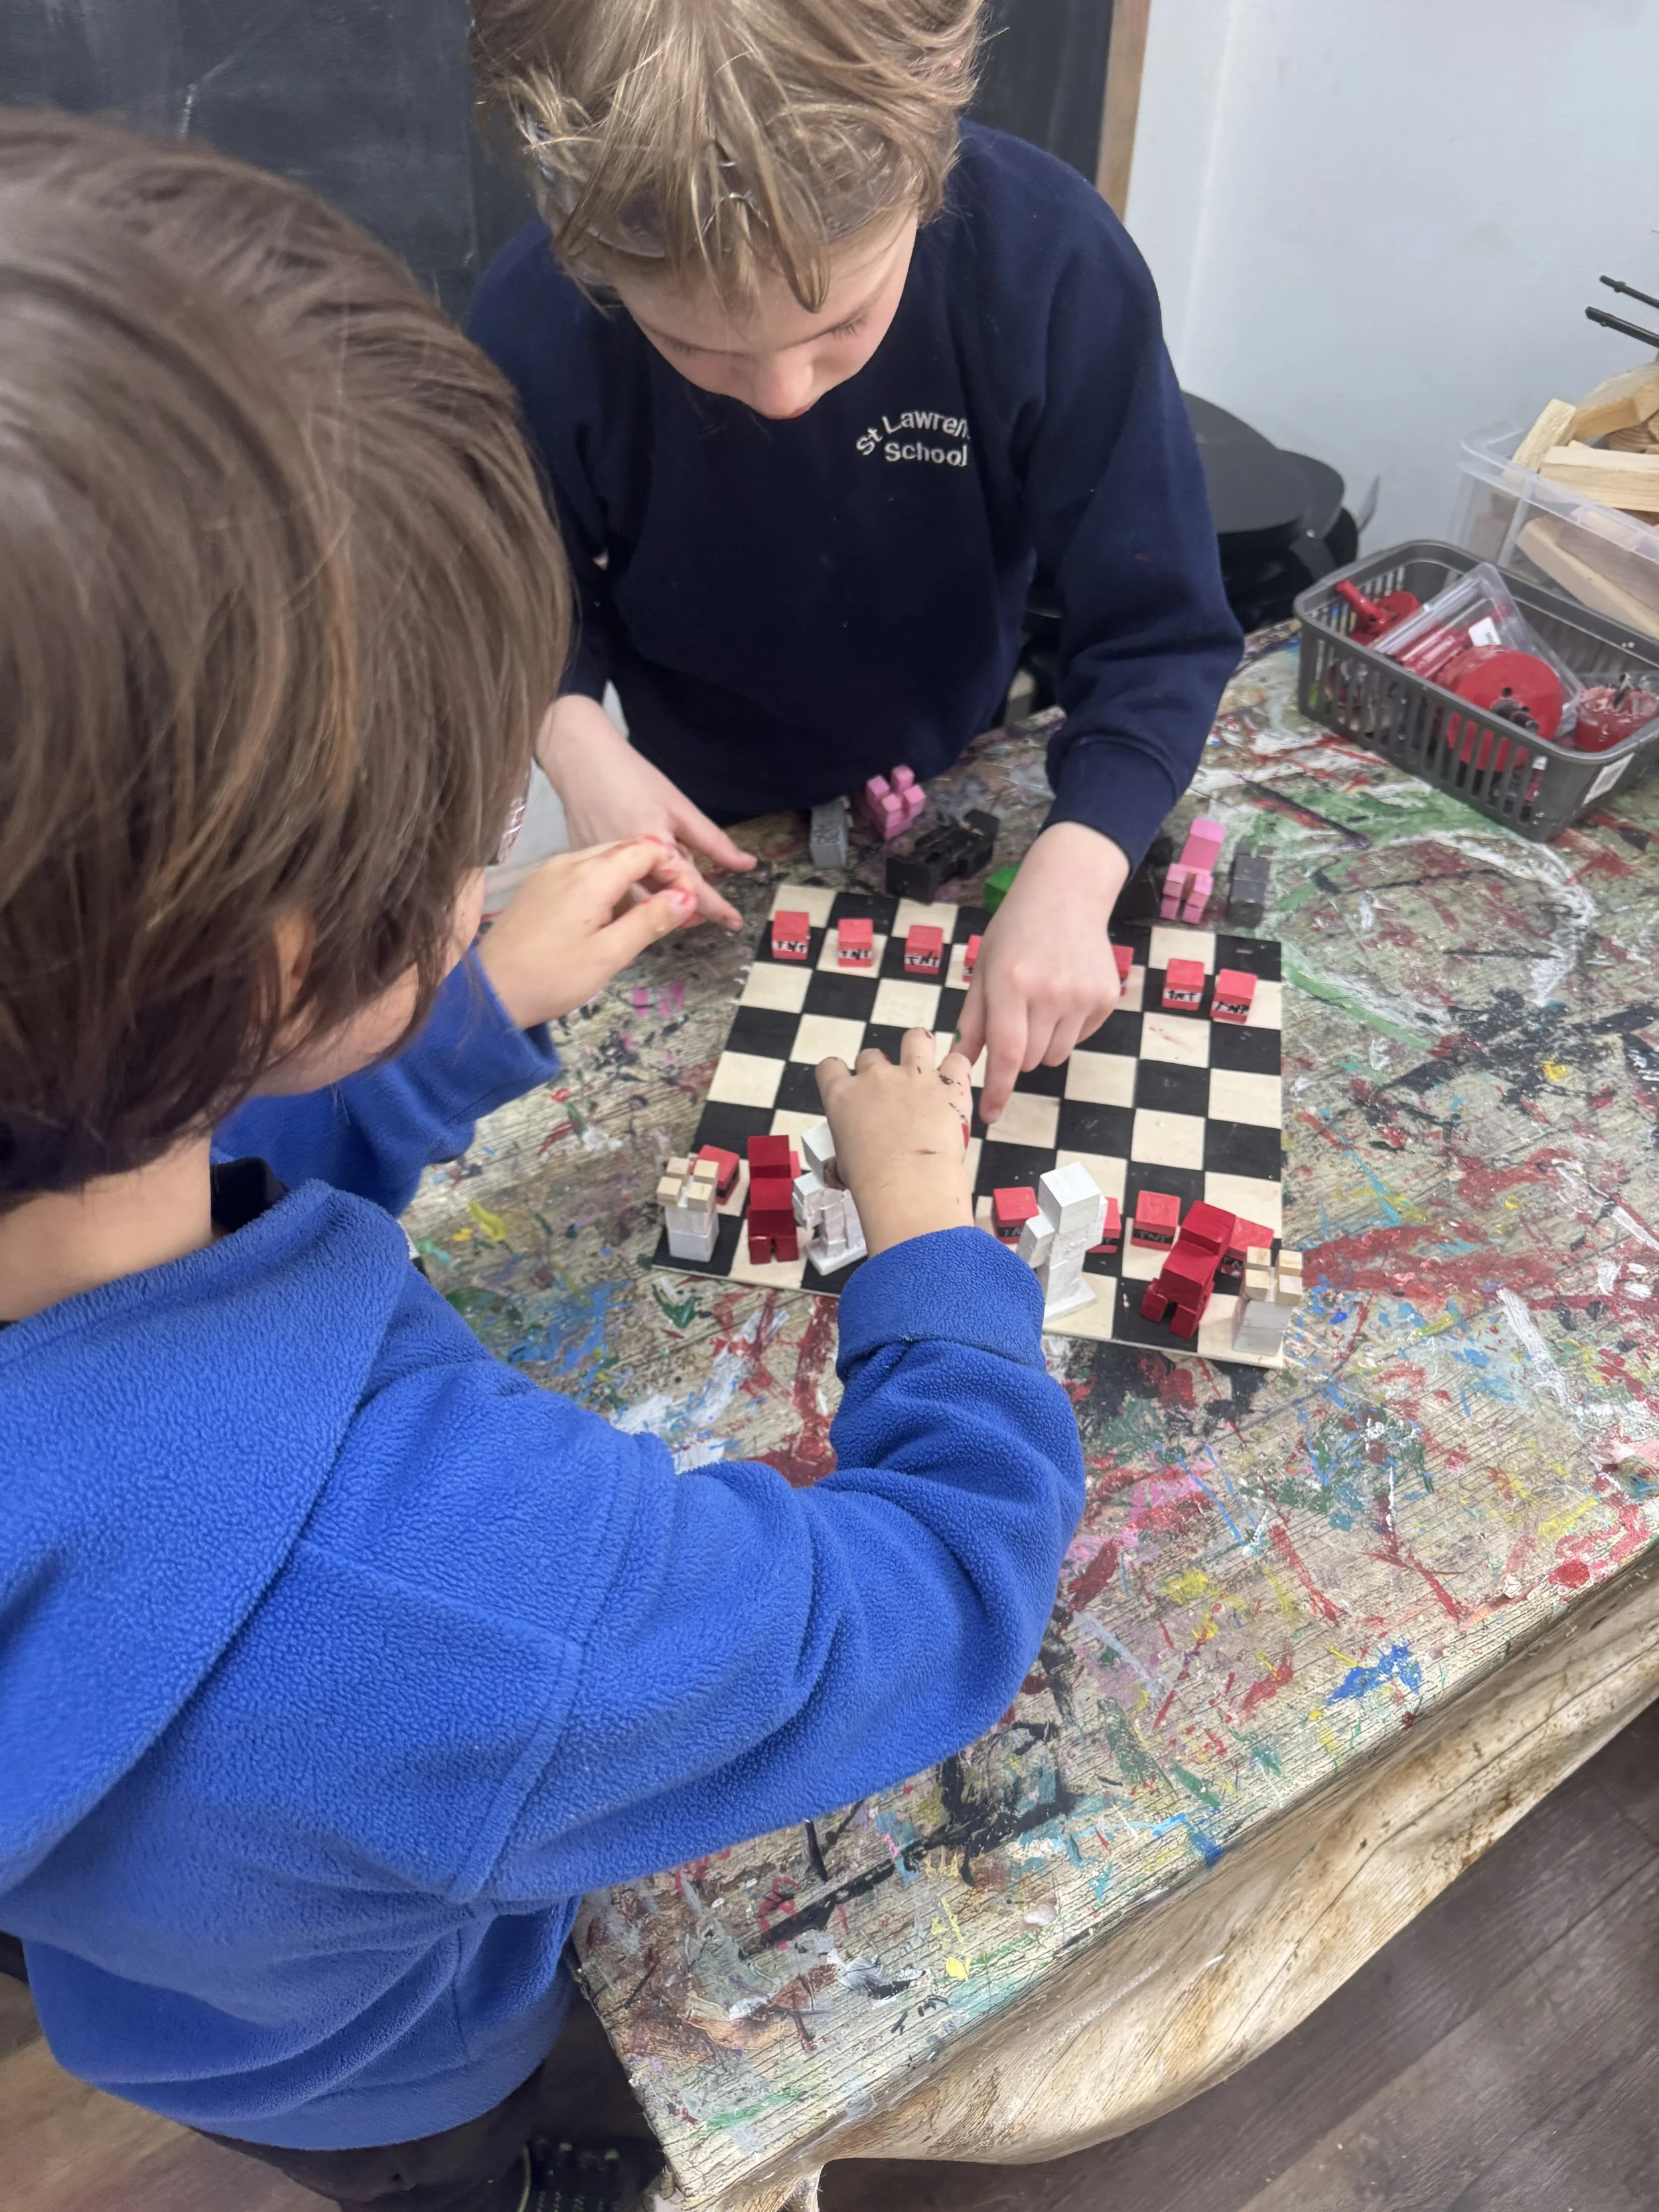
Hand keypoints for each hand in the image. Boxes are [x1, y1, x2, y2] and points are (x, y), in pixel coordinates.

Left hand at [479, 837, 700, 1027]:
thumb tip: (686, 897)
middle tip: (670, 908)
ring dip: (629, 879)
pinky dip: (603, 884)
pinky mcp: (538, 884)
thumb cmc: (553, 977)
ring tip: (641, 917)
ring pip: (603, 859)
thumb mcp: (609, 955)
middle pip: (625, 849)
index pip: (647, 849)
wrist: (491, 990)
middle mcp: (569, 862)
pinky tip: (605, 917)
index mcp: (592, 876)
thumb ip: (649, 920)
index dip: (674, 869)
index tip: (685, 901)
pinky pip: (581, 871)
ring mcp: (550, 870)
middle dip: (654, 872)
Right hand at [538, 693, 753, 929]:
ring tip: (674, 892)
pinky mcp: (585, 874)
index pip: (691, 890)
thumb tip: (746, 865)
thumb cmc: (633, 779)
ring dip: (660, 908)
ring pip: (637, 909)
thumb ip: (713, 842)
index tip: (735, 923)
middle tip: (704, 907)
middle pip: (662, 909)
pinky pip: (616, 897)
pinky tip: (644, 881)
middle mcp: (625, 868)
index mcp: (653, 849)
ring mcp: (601, 874)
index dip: (716, 909)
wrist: (581, 763)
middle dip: (686, 912)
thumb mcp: (679, 807)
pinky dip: (636, 896)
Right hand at [815, 1029, 973, 1256]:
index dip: (838, 1075)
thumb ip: (847, 1152)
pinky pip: (957, 1061)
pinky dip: (957, 1072)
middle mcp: (875, 1078)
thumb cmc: (872, 1183)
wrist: (908, 1183)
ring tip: (925, 1069)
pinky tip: (954, 1088)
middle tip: (891, 1098)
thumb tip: (843, 1167)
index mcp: (842, 1096)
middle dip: (880, 1072)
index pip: (829, 1067)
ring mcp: (912, 1076)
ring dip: (919, 1049)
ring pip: (915, 1038)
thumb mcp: (845, 1166)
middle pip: (870, 1056)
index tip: (849, 1088)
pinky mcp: (948, 1084)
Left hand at [958, 821, 1129, 1124]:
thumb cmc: (1016, 932)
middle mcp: (1049, 992)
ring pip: (1055, 1055)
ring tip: (1039, 1003)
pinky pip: (1080, 1037)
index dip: (996, 1089)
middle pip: (1029, 1059)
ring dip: (1042, 1043)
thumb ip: (973, 1020)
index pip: (1004, 1053)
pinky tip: (1064, 993)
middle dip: (1016, 1054)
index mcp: (1011, 983)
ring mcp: (1083, 996)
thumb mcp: (984, 969)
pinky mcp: (1106, 998)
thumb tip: (961, 1064)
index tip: (990, 1115)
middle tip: (1015, 1021)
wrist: (1067, 895)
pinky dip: (1067, 1028)